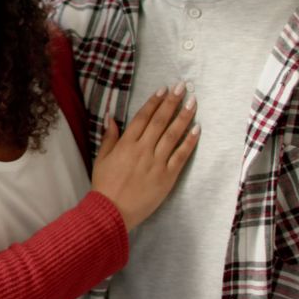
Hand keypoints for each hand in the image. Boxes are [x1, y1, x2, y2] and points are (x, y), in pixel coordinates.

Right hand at [90, 82, 199, 230]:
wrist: (112, 211)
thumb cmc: (104, 185)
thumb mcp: (101, 159)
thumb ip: (109, 137)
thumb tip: (110, 117)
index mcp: (126, 144)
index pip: (143, 118)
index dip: (154, 102)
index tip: (164, 89)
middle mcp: (142, 150)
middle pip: (160, 121)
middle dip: (172, 103)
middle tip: (182, 87)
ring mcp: (156, 163)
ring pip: (173, 135)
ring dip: (184, 117)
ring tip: (193, 103)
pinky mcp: (167, 177)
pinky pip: (180, 156)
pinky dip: (189, 142)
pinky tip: (197, 130)